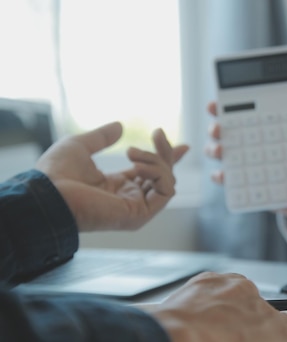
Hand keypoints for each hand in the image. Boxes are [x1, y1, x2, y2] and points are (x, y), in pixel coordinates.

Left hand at [35, 121, 188, 230]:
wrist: (48, 194)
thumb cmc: (55, 174)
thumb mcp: (80, 146)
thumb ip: (101, 137)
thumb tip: (119, 126)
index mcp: (117, 187)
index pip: (151, 174)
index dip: (167, 159)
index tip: (183, 146)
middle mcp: (130, 199)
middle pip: (164, 176)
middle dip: (165, 153)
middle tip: (157, 132)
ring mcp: (136, 209)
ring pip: (167, 182)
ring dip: (156, 161)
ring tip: (131, 152)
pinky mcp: (139, 215)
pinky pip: (165, 191)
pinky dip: (157, 173)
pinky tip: (137, 165)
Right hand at [204, 101, 286, 184]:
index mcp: (260, 125)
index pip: (238, 110)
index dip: (222, 105)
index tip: (215, 103)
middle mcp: (246, 141)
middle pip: (221, 130)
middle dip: (215, 127)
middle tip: (218, 128)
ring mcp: (242, 162)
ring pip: (219, 152)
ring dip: (215, 150)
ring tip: (221, 150)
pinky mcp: (243, 184)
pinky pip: (226, 180)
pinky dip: (221, 177)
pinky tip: (224, 175)